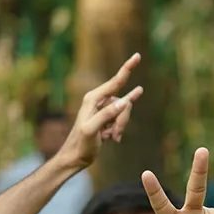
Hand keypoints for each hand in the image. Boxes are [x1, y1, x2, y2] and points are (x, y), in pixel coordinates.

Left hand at [57, 53, 144, 168]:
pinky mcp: (107, 117)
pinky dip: (119, 129)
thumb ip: (106, 115)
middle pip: (123, 102)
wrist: (75, 157)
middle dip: (123, 119)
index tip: (138, 56)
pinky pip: (122, 119)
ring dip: (120, 127)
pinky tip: (118, 129)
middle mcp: (98, 100)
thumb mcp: (92, 130)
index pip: (115, 82)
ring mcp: (104, 108)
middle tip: (114, 135)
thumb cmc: (81, 144)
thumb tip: (124, 101)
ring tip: (110, 138)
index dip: (127, 68)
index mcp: (92, 98)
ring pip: (124, 112)